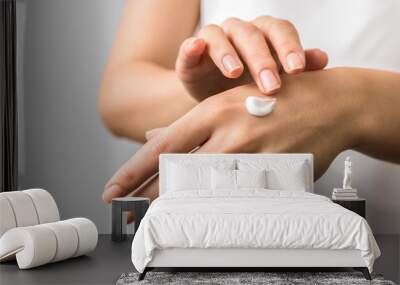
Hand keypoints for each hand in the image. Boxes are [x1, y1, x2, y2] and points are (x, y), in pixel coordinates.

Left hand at [103, 67, 366, 201]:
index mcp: (213, 112)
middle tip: (130, 211)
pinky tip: (209, 215)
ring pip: (207, 191)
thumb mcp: (229, 100)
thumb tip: (156, 136)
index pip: (162, 147)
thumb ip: (192, 124)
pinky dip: (220, 209)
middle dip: (149, 197)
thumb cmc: (276, 99)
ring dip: (183, 205)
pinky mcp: (275, 175)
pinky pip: (241, 200)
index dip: (133, 172)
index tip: (113, 190)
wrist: (329, 104)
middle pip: (177, 174)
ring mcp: (254, 157)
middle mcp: (229, 133)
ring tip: (165, 216)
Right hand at [176, 16, 328, 100]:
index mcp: (264, 35)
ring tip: (235, 73)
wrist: (215, 101)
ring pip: (220, 36)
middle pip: (251, 34)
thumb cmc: (249, 88)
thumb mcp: (274, 81)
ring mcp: (213, 41)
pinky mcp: (190, 55)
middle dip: (262, 59)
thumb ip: (296, 69)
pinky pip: (189, 46)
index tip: (297, 70)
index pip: (279, 31)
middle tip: (271, 86)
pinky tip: (195, 48)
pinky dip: (191, 46)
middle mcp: (239, 32)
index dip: (288, 46)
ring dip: (227, 52)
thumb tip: (323, 59)